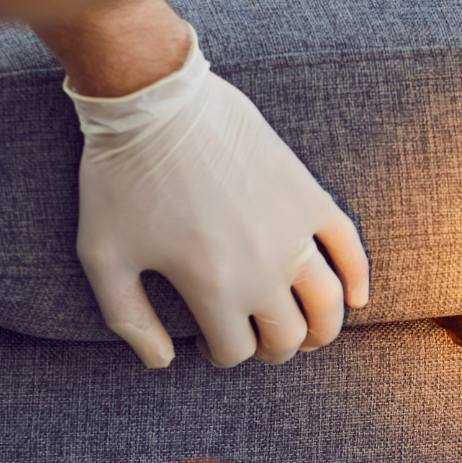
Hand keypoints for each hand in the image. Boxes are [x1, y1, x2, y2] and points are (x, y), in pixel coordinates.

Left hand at [68, 25, 368, 367]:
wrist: (155, 101)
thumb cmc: (121, 178)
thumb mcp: (102, 257)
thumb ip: (128, 319)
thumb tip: (163, 362)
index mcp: (214, 289)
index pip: (236, 350)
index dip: (220, 355)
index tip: (206, 342)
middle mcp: (263, 269)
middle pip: (287, 336)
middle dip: (271, 349)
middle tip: (252, 338)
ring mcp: (293, 232)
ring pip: (328, 304)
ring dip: (322, 330)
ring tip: (308, 333)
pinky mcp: (308, 196)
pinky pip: (349, 246)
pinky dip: (358, 278)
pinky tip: (356, 297)